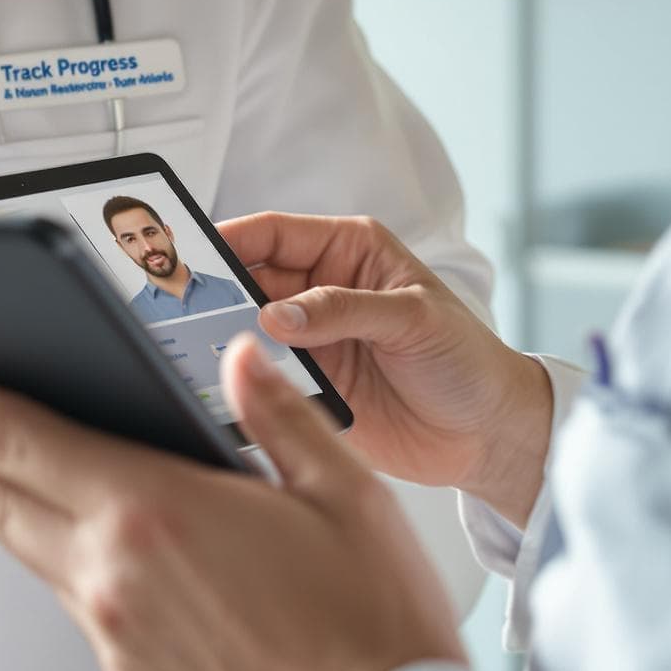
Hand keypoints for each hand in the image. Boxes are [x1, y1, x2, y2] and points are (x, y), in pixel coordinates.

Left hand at [0, 338, 463, 670]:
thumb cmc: (375, 628)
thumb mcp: (345, 493)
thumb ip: (277, 414)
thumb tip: (240, 356)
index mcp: (154, 510)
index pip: (16, 439)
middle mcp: (116, 576)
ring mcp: (117, 636)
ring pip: (31, 552)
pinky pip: (80, 607)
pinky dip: (63, 565)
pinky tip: (69, 546)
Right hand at [219, 211, 552, 524]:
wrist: (489, 435)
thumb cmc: (467, 359)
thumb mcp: (413, 318)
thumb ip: (343, 310)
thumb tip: (277, 315)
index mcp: (348, 252)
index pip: (274, 234)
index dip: (230, 239)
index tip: (188, 253)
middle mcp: (321, 291)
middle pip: (249, 281)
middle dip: (215, 291)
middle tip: (181, 307)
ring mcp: (311, 341)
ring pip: (247, 330)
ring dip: (224, 338)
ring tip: (192, 346)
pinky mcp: (307, 387)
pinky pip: (262, 377)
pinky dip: (242, 381)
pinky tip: (222, 385)